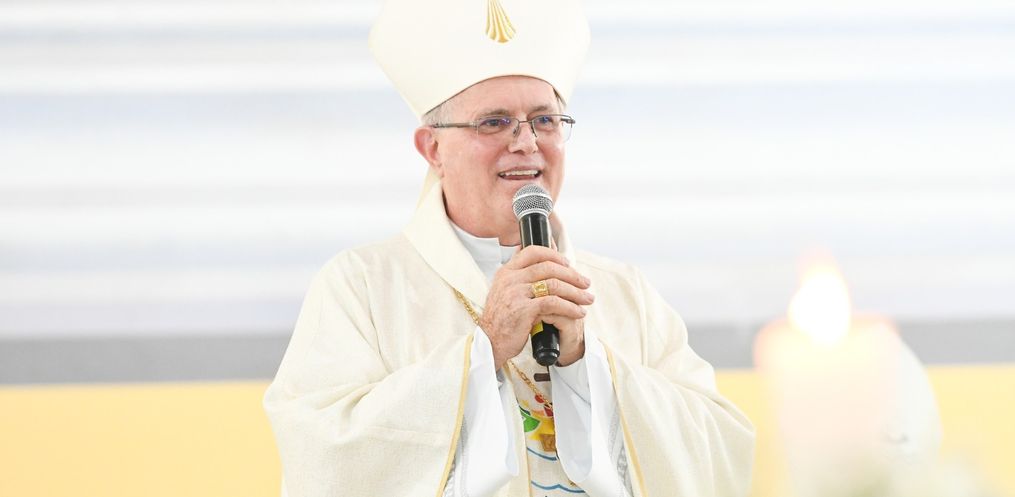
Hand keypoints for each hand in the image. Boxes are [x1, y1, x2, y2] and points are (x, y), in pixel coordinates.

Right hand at [480, 245, 593, 369]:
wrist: (490, 342)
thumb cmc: (501, 320)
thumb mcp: (504, 292)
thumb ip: (519, 278)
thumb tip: (541, 265)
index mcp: (506, 272)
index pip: (532, 251)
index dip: (554, 255)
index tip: (568, 264)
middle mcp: (510, 279)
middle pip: (548, 267)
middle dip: (572, 275)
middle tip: (585, 283)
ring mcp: (516, 293)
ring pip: (554, 284)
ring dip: (575, 292)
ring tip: (587, 299)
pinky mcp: (523, 309)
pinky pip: (553, 303)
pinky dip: (569, 307)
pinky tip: (578, 312)